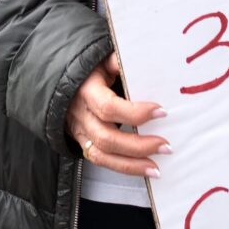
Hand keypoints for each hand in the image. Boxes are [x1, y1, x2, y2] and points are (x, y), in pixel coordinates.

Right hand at [66, 52, 165, 176]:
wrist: (62, 82)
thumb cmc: (89, 70)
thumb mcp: (103, 60)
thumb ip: (120, 61)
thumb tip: (144, 62)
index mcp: (86, 90)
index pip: (109, 107)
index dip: (135, 113)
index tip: (161, 111)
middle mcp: (81, 114)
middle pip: (107, 138)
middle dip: (139, 145)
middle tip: (165, 144)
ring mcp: (80, 131)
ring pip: (102, 156)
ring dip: (132, 164)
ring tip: (157, 168)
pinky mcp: (84, 142)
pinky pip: (102, 161)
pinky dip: (124, 168)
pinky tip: (144, 169)